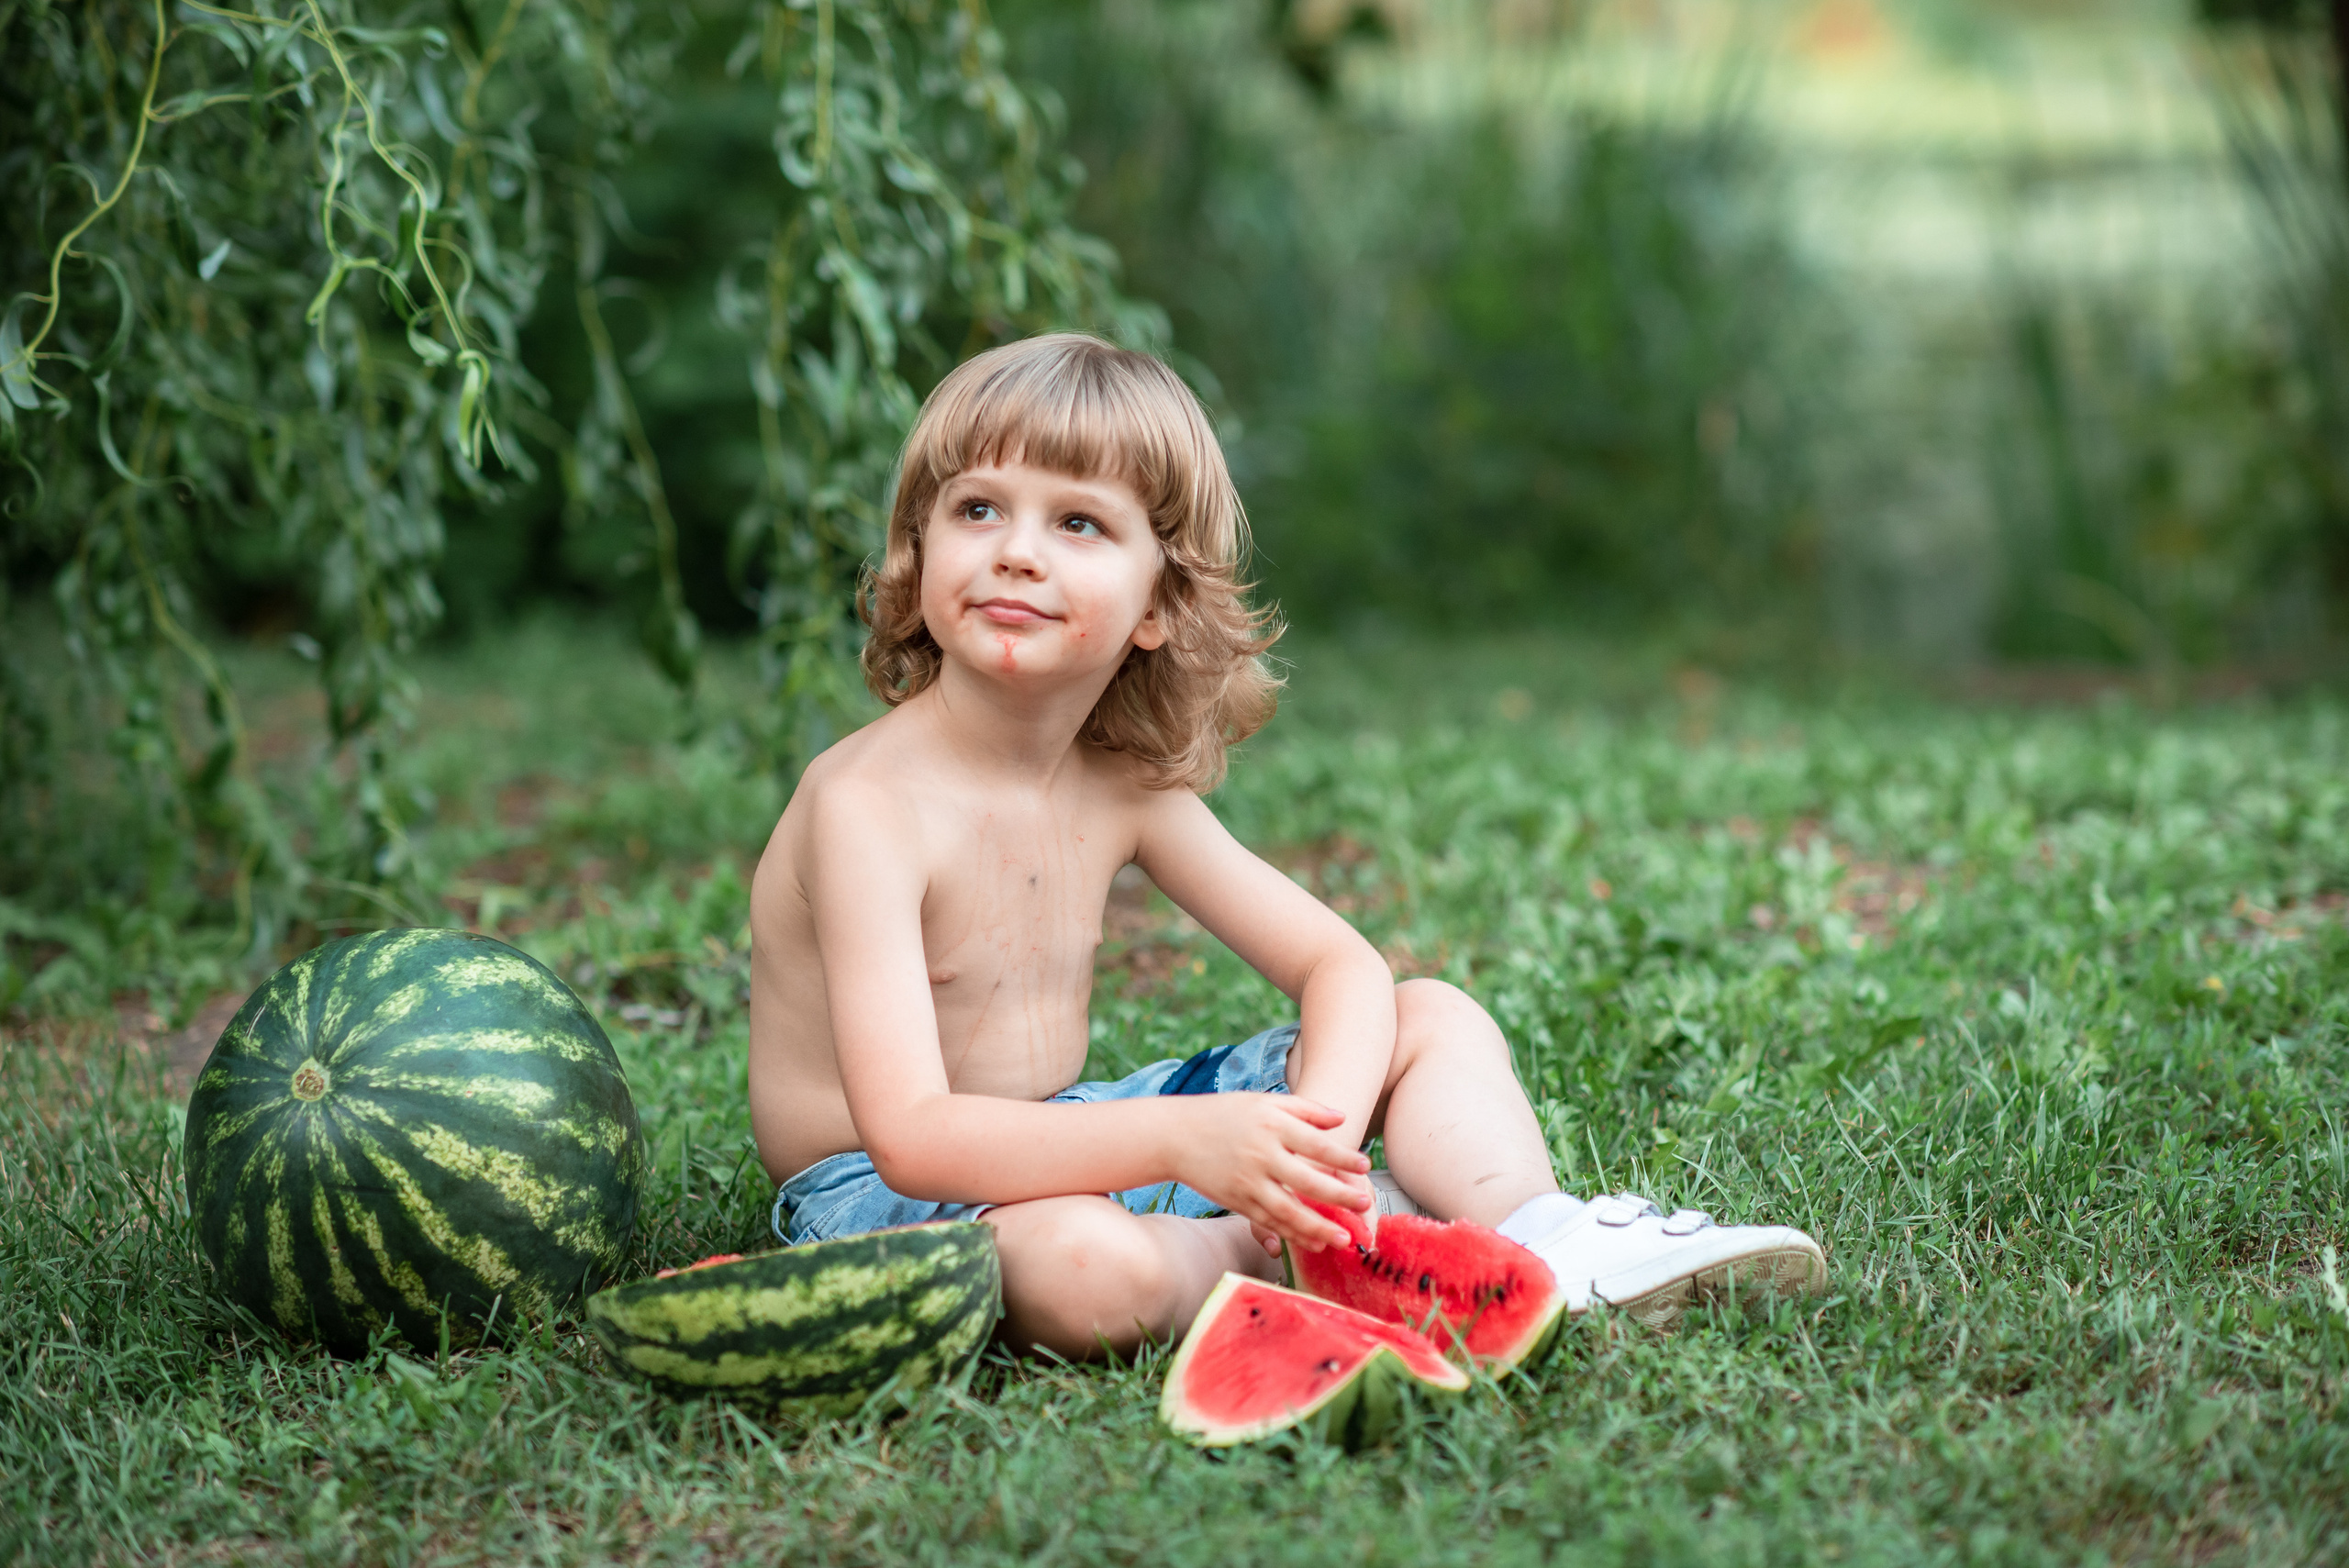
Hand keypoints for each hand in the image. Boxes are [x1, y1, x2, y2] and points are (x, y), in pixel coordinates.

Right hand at [1171, 1094, 1369, 1251]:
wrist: (1175, 1135)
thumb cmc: (1224, 1113)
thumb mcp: (1264, 1102)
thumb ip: (1305, 1109)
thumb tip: (1342, 1119)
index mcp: (1272, 1126)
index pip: (1316, 1145)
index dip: (1344, 1157)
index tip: (1366, 1165)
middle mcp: (1261, 1155)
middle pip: (1308, 1181)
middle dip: (1340, 1196)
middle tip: (1366, 1204)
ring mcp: (1248, 1182)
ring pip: (1289, 1211)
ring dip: (1319, 1228)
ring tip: (1344, 1239)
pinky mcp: (1237, 1202)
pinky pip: (1269, 1222)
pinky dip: (1291, 1234)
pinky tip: (1313, 1242)